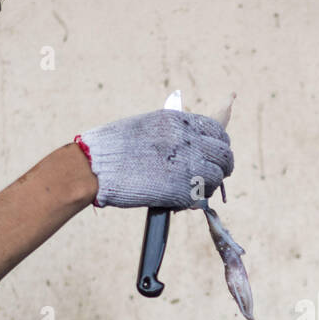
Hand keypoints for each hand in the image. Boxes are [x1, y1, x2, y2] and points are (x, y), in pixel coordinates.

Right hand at [77, 109, 233, 209]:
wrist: (95, 167)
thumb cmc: (114, 147)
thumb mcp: (147, 126)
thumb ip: (173, 132)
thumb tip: (193, 142)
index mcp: (178, 121)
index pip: (217, 130)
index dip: (221, 143)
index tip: (217, 152)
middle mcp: (187, 141)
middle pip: (224, 154)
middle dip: (223, 165)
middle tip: (215, 173)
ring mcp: (186, 165)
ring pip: (217, 176)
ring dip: (211, 183)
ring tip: (197, 186)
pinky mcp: (180, 189)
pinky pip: (202, 195)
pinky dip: (198, 197)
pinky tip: (186, 198)